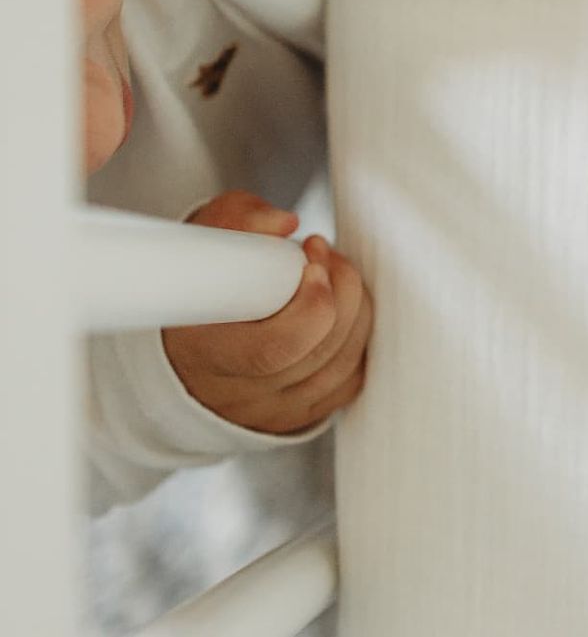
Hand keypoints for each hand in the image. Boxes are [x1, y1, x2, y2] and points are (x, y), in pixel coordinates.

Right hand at [163, 192, 372, 435]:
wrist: (180, 340)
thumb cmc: (198, 284)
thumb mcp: (204, 237)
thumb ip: (239, 219)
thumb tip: (284, 223)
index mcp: (203, 354)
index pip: (275, 349)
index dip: (312, 303)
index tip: (311, 258)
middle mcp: (236, 395)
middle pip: (321, 350)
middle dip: (342, 289)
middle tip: (323, 254)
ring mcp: (269, 412)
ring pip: (343, 364)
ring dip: (355, 308)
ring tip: (330, 274)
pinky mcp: (297, 416)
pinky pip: (351, 379)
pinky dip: (357, 339)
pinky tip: (340, 308)